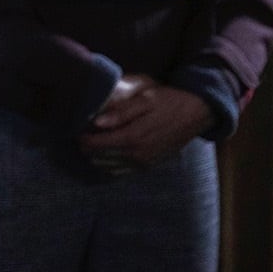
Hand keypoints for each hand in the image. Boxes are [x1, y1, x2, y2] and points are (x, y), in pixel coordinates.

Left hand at [78, 74, 211, 167]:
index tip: (76, 130)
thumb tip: (96, 122)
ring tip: (91, 142)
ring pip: (108, 167)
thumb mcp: (145, 100)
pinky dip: (109, 164)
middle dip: (87, 147)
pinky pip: (122, 171)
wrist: (196, 113)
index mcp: (134, 138)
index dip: (82, 139)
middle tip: (80, 135)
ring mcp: (144, 163)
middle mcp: (138, 155)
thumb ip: (120, 112)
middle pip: (99, 157)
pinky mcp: (149, 165)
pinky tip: (105, 153)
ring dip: (96, 157)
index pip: (97, 145)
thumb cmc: (168, 101)